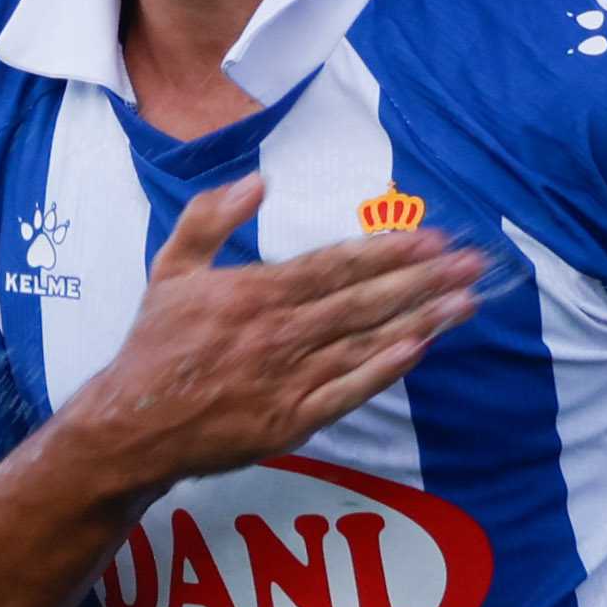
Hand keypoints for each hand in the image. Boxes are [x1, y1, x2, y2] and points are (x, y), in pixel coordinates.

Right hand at [69, 177, 480, 492]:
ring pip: (365, 343)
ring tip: (466, 303)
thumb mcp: (171, 268)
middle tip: (473, 265)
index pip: (333, 265)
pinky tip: (419, 349)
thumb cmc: (156, 345)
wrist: (133, 426)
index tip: (432, 239)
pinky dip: (384, 371)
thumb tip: (258, 181)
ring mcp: (287, 380)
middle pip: (363, 302)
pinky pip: (348, 391)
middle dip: (423, 281)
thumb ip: (211, 219)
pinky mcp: (291, 421)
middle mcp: (276, 333)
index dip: (387, 251)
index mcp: (252, 292)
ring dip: (420, 320)